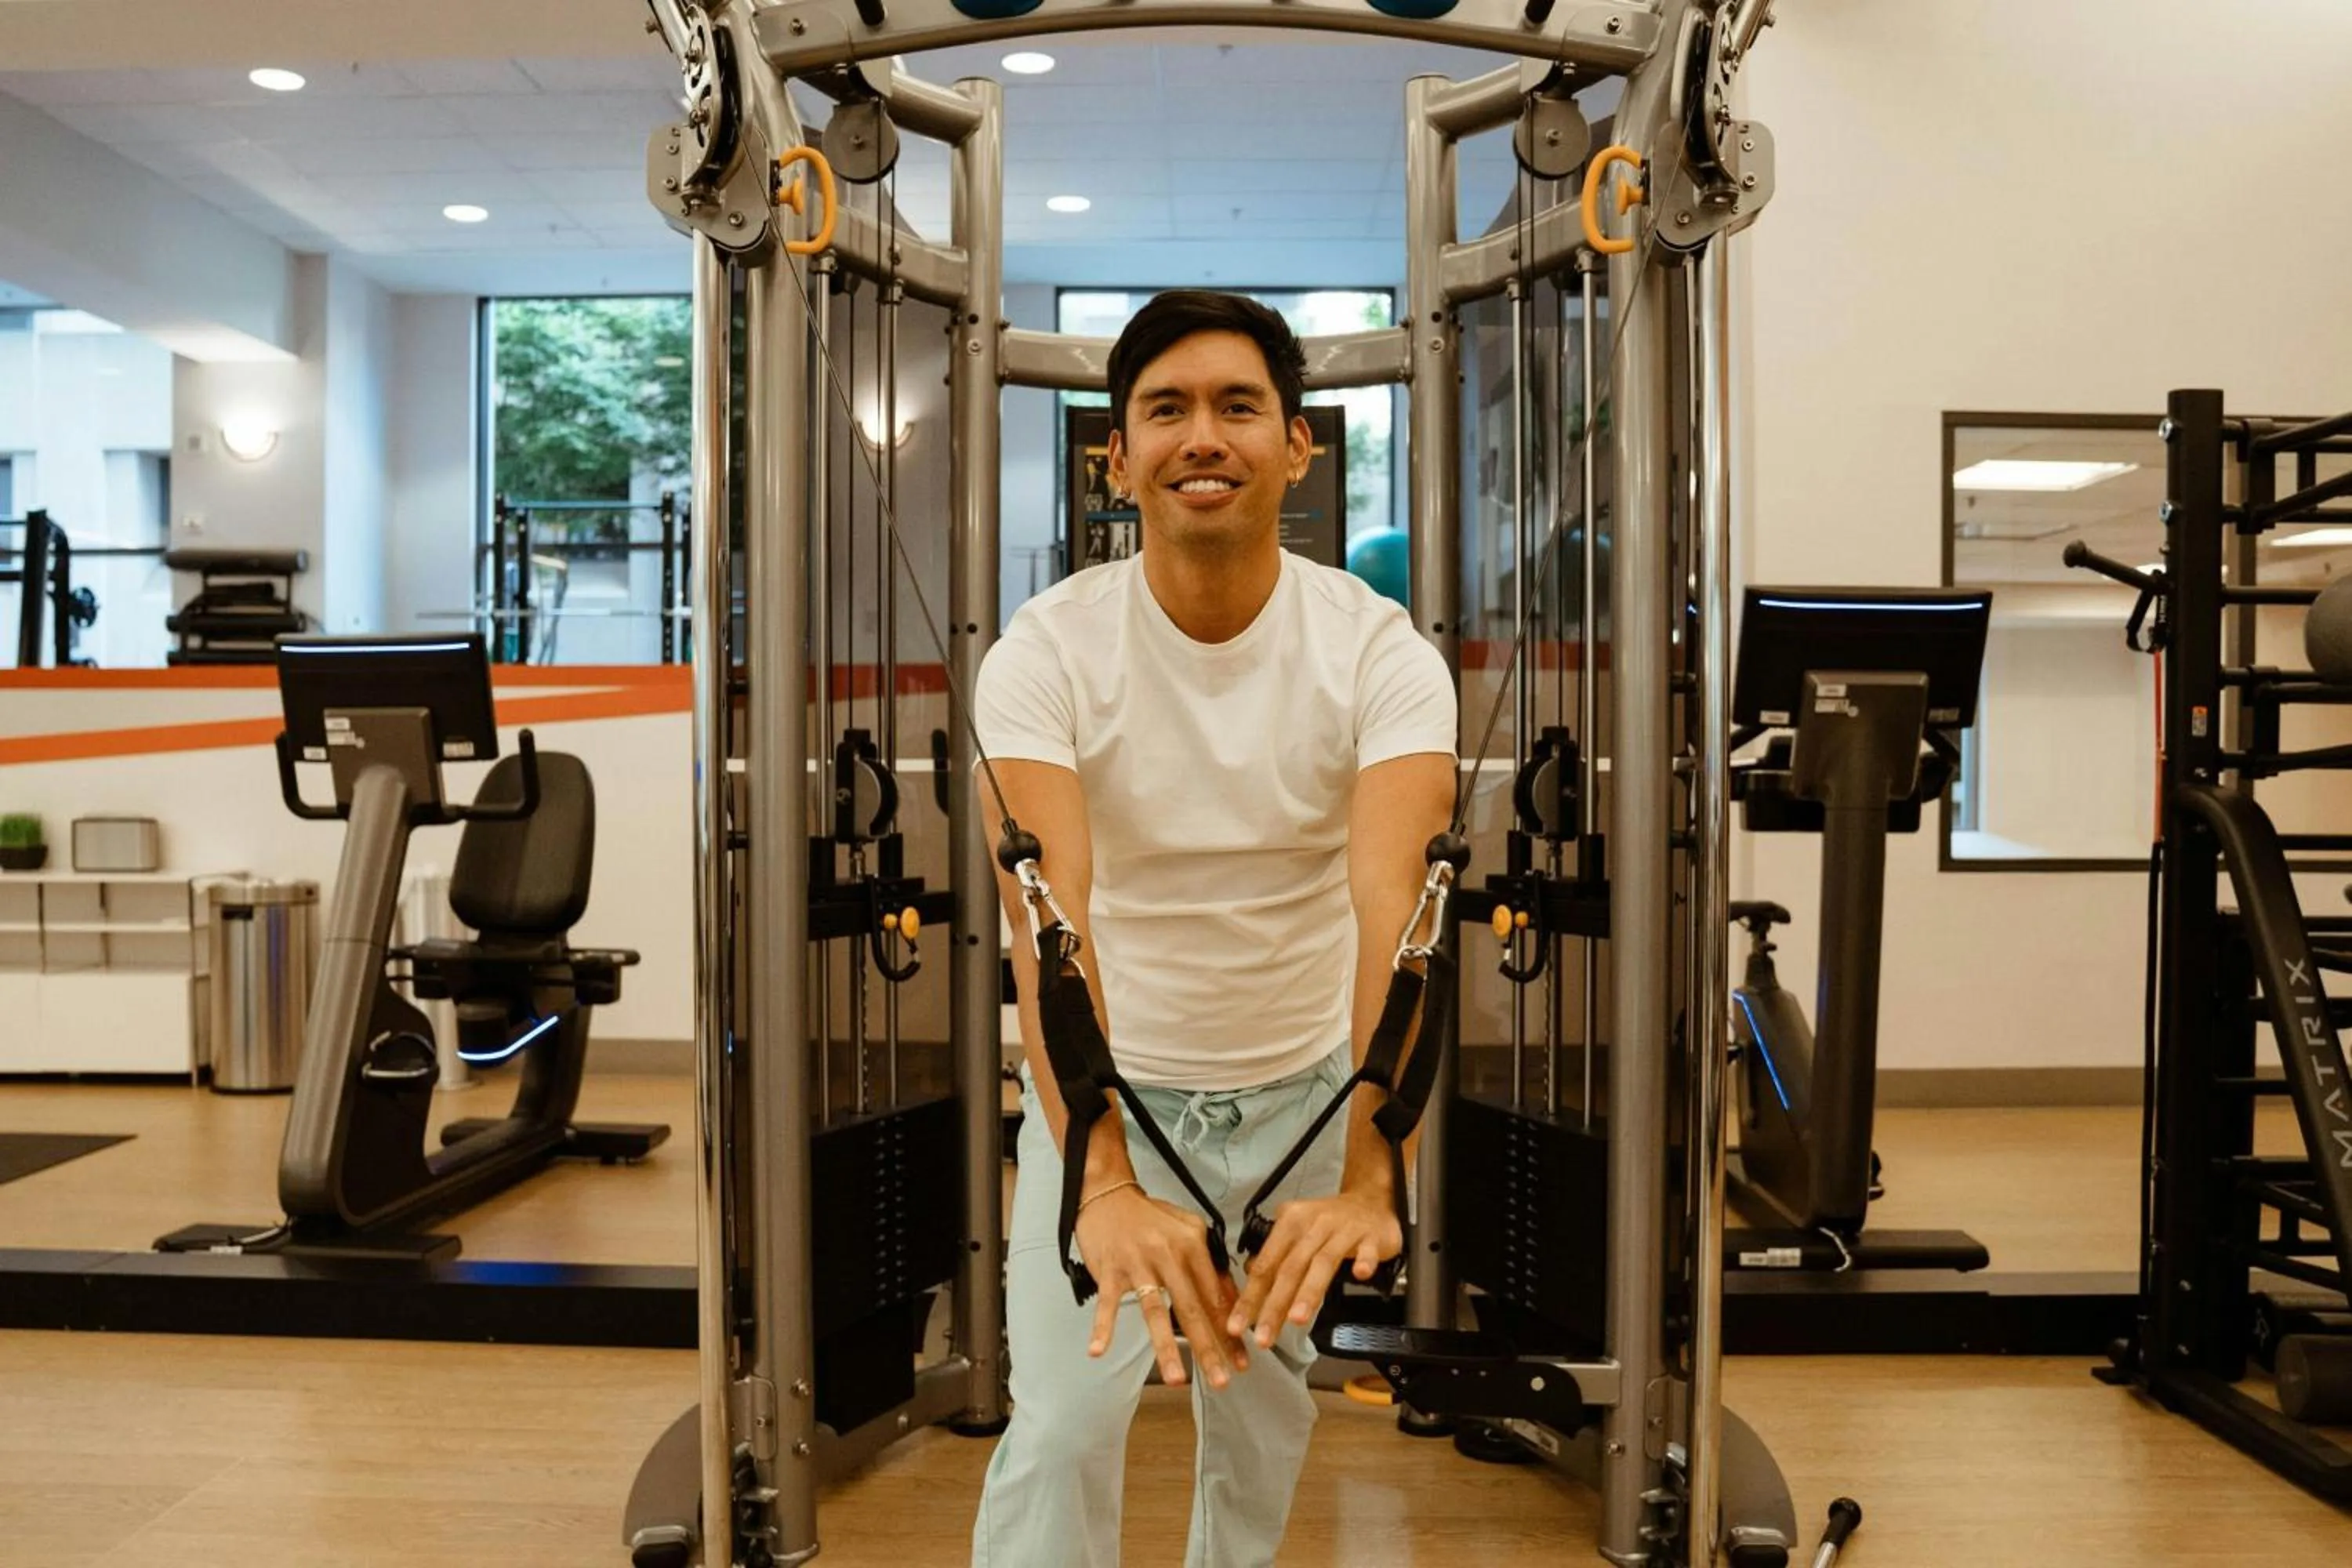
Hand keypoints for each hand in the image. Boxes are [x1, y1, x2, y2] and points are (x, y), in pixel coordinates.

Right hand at [1073, 1185, 1247, 1388]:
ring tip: (1177, 1378)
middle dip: (1208, 1347)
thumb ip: (1210, 1263)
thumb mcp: (1189, 1229)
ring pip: (1155, 1310)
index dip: (1230, 1330)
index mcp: (1192, 1245)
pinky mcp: (1110, 1269)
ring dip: (1166, 1348)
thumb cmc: (1150, 1217)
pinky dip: (1103, 1327)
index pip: (1216, 1295)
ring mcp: (1138, 1263)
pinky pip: (1108, 1303)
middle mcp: (1168, 1254)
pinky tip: (1098, 1350)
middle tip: (1221, 1380)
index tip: (1241, 1359)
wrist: (1109, 1195)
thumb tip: (1231, 1299)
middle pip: (1191, 1309)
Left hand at [1228, 1186, 1401, 1349]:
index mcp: (1290, 1223)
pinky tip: (1360, 1274)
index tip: (1237, 1326)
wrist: (1369, 1201)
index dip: (1250, 1297)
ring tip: (1297, 1319)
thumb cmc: (1329, 1222)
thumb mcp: (1297, 1232)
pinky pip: (1367, 1251)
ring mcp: (1343, 1230)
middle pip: (1290, 1268)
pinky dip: (1364, 1261)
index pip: (1266, 1264)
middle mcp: (1314, 1225)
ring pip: (1323, 1262)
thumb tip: (1251, 1279)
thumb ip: (1277, 1256)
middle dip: (1275, 1305)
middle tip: (1263, 1336)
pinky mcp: (1372, 1236)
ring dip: (1309, 1291)